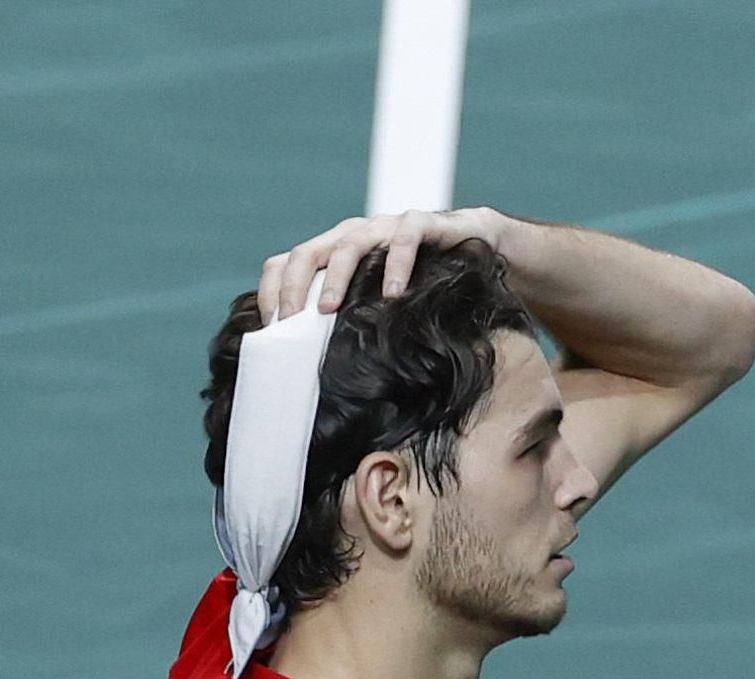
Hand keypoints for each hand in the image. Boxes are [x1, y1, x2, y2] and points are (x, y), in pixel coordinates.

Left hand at [256, 206, 503, 322]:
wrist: (485, 245)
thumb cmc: (432, 283)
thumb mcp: (386, 305)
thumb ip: (358, 323)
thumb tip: (326, 379)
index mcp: (339, 252)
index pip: (290, 261)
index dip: (273, 289)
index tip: (269, 327)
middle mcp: (358, 235)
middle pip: (309, 251)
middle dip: (294, 286)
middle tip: (288, 322)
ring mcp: (389, 226)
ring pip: (350, 241)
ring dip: (335, 276)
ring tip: (329, 309)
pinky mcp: (426, 224)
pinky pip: (407, 237)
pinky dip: (397, 263)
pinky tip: (394, 294)